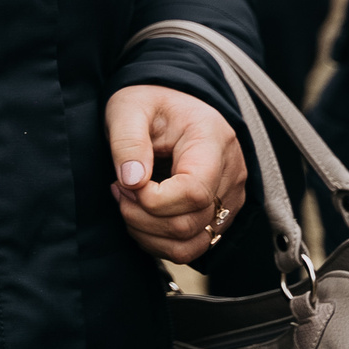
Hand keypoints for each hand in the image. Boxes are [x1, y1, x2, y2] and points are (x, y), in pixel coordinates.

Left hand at [107, 84, 248, 263]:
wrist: (172, 102)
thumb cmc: (151, 102)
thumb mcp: (128, 108)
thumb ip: (128, 141)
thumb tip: (131, 181)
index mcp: (212, 142)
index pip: (194, 193)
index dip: (153, 200)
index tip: (123, 182)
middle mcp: (229, 174)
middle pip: (191, 223)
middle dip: (142, 216)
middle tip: (118, 189)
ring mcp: (229, 198)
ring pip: (193, 244)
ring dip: (149, 234)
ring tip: (128, 203)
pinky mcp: (219, 214)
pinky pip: (193, 246)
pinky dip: (160, 241)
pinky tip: (141, 215)